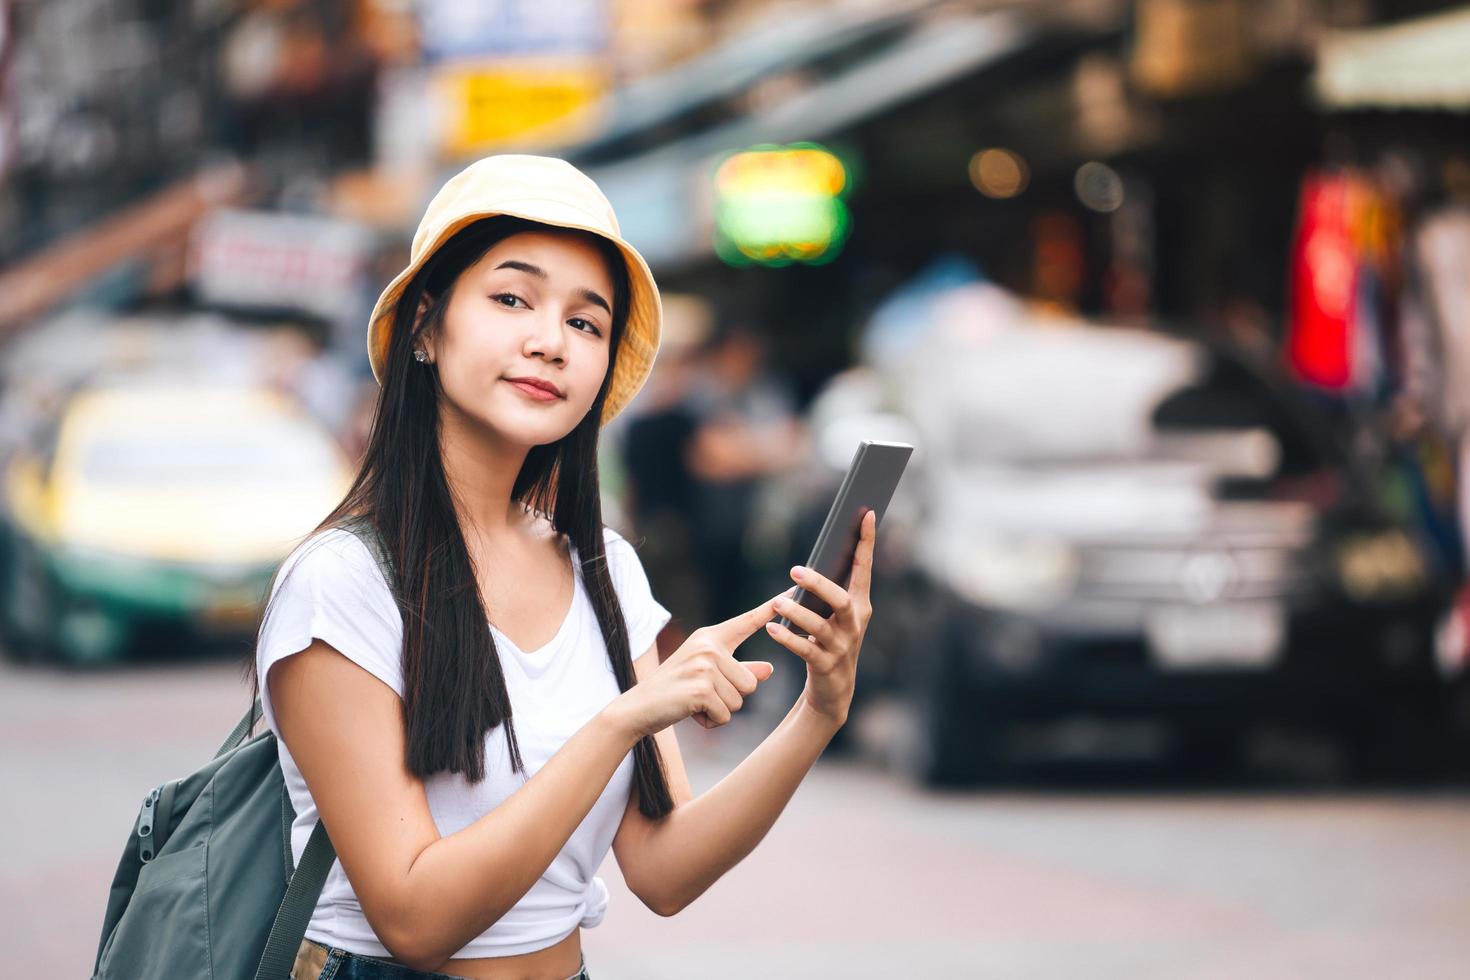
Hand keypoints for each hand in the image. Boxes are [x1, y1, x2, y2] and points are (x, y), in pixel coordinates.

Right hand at [610, 594, 784, 739]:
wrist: (638, 708)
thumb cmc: (675, 691)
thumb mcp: (707, 676)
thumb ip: (739, 670)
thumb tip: (770, 669)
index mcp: (710, 638)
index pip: (746, 622)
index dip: (770, 609)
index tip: (792, 588)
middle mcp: (709, 646)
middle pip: (750, 682)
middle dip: (731, 698)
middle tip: (700, 695)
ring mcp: (704, 665)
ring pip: (740, 700)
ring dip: (720, 711)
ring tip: (694, 702)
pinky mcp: (701, 688)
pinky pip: (726, 715)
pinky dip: (711, 721)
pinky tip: (691, 712)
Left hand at [765, 508, 875, 727]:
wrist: (834, 689)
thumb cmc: (830, 640)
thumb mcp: (834, 614)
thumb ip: (829, 589)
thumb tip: (812, 557)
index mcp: (859, 605)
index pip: (864, 568)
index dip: (867, 542)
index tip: (868, 514)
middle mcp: (854, 623)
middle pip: (841, 599)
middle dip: (819, 584)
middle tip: (794, 571)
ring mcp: (842, 646)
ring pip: (822, 626)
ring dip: (798, 613)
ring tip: (777, 603)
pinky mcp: (826, 665)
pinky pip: (806, 650)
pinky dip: (789, 639)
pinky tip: (772, 629)